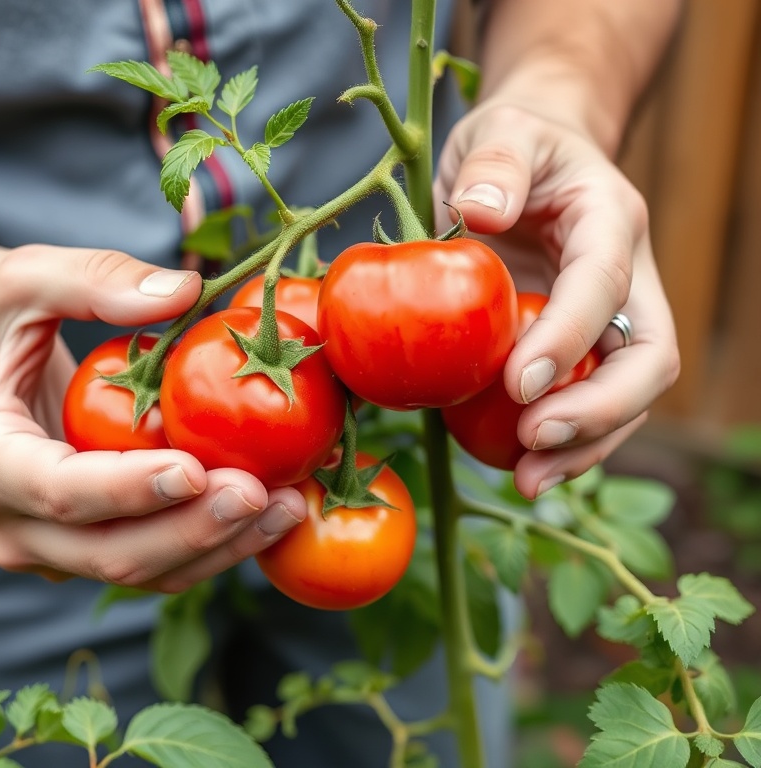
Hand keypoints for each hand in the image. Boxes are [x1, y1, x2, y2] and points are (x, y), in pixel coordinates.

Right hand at [0, 237, 305, 590]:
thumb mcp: (23, 276)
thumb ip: (97, 279)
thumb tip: (188, 291)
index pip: (59, 490)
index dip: (130, 489)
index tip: (198, 469)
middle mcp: (7, 518)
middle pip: (108, 551)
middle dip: (193, 530)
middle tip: (266, 496)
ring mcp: (42, 540)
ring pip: (135, 570)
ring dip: (214, 548)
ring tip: (288, 508)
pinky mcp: (77, 540)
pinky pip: (147, 558)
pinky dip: (205, 544)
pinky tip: (263, 515)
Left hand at [433, 100, 679, 497]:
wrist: (533, 154)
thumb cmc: (513, 143)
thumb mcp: (497, 131)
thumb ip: (494, 164)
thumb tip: (479, 212)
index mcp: (609, 221)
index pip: (604, 285)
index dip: (569, 338)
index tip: (518, 383)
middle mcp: (626, 276)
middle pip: (647, 356)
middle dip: (599, 409)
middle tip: (534, 442)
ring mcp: (610, 317)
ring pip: (629, 393)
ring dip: (587, 444)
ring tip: (529, 480)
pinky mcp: (583, 345)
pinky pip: (589, 400)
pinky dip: (565, 441)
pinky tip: (520, 467)